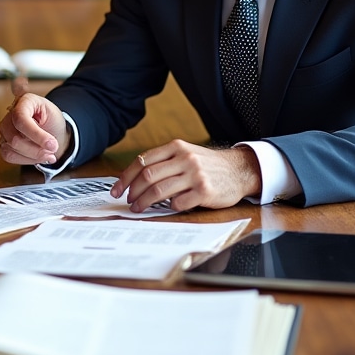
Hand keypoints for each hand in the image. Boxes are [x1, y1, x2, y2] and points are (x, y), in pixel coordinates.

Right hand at [0, 77, 69, 165]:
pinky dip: (27, 160)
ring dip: (34, 155)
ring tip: (48, 153)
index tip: (52, 144)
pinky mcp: (3, 143)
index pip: (20, 119)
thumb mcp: (53, 113)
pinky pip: (9, 156)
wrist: (53, 134)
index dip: (36, 134)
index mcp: (23, 102)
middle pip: (15, 138)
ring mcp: (4, 130)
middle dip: (37, 149)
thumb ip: (34, 105)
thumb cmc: (52, 122)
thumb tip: (19, 83)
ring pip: (12, 149)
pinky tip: (38, 156)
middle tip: (53, 149)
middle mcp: (9, 114)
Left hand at [109, 140, 260, 212]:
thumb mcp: (185, 154)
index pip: (142, 161)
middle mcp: (185, 158)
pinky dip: (169, 207)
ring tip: (138, 208)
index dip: (126, 177)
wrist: (238, 170)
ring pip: (159, 190)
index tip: (116, 189)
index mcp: (176, 147)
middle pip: (148, 176)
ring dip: (144, 202)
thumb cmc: (206, 165)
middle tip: (128, 201)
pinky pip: (179, 202)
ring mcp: (195, 174)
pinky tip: (168, 208)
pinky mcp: (205, 191)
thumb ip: (163, 161)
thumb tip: (133, 178)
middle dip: (133, 191)